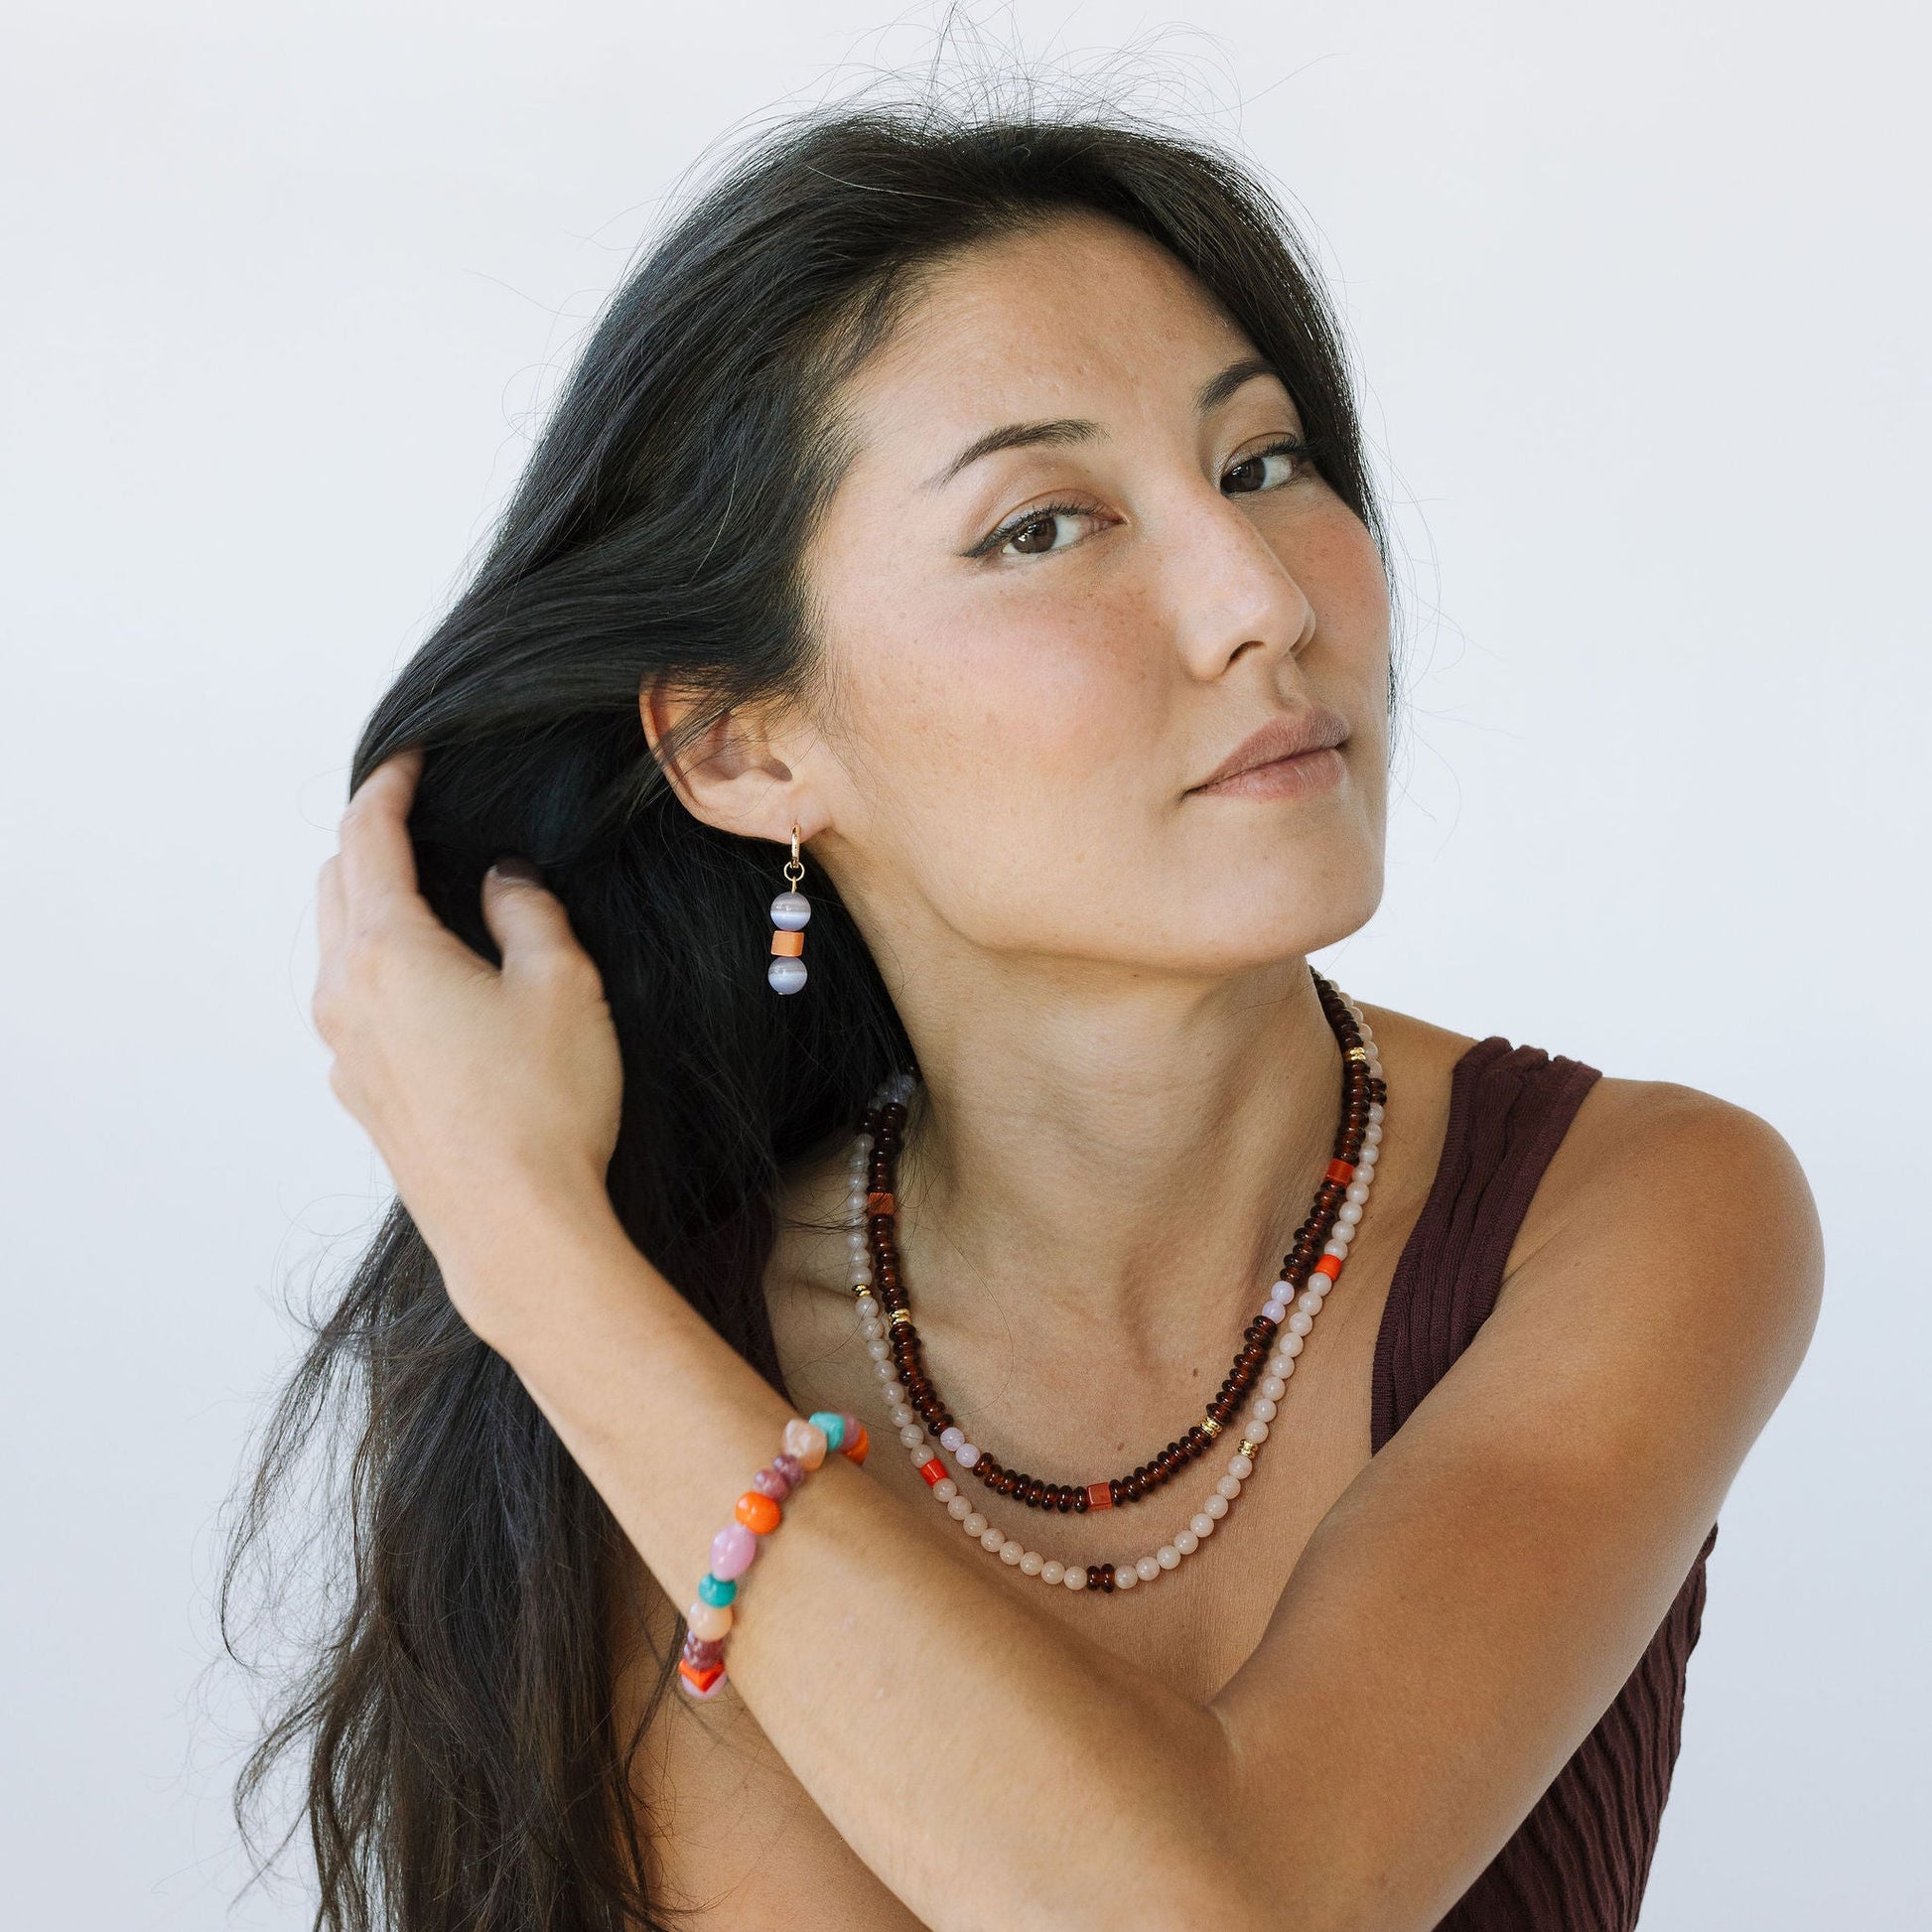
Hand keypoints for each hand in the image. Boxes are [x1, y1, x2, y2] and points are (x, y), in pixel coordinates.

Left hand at [313, 749, 624, 1332]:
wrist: (515, 1226)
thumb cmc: (545, 1105)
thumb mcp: (563, 984)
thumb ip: (528, 912)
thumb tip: (503, 881)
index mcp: (387, 948)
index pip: (368, 837)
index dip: (388, 787)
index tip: (409, 761)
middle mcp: (344, 993)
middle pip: (335, 885)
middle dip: (369, 841)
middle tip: (416, 819)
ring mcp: (343, 1049)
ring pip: (337, 946)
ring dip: (368, 905)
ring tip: (425, 895)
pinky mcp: (360, 1094)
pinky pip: (352, 1003)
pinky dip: (377, 966)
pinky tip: (430, 983)